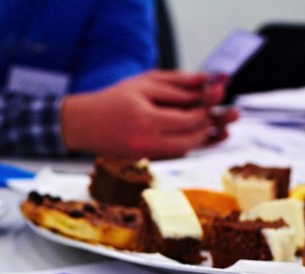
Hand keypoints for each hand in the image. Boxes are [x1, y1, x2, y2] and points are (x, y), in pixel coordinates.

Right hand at [60, 70, 238, 158]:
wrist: (82, 125)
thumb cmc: (112, 99)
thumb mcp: (144, 83)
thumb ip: (177, 83)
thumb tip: (209, 82)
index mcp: (147, 120)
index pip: (191, 119)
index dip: (208, 108)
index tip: (216, 95)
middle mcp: (147, 143)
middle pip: (193, 139)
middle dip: (209, 125)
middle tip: (222, 113)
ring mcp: (146, 156)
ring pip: (186, 150)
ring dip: (203, 138)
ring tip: (220, 127)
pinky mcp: (145, 162)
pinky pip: (174, 155)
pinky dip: (188, 144)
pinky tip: (198, 136)